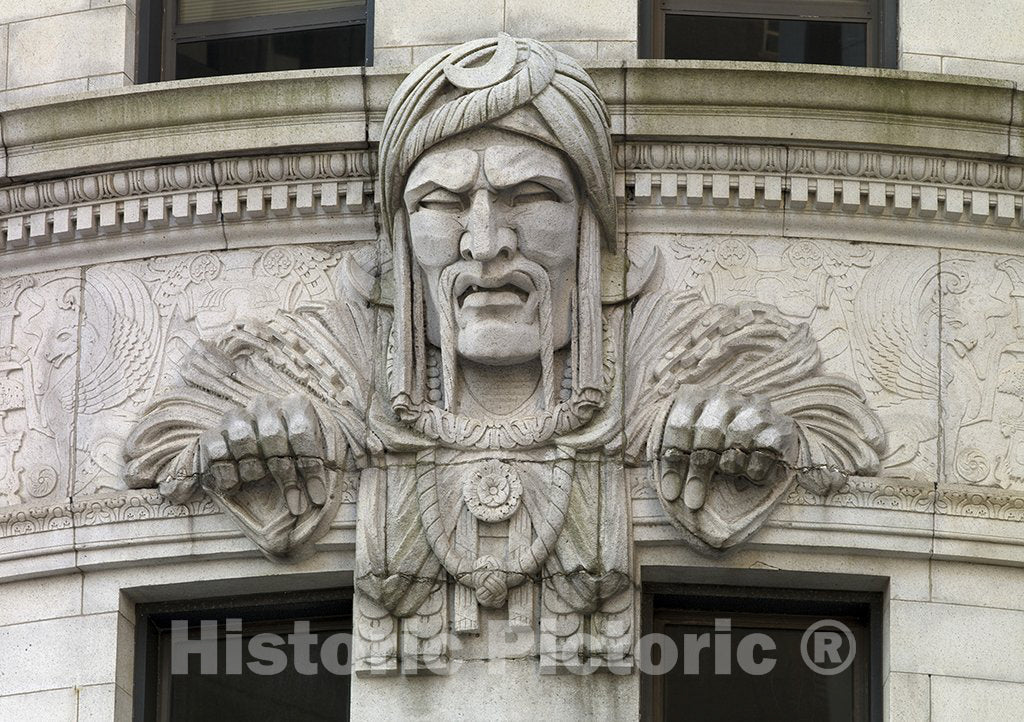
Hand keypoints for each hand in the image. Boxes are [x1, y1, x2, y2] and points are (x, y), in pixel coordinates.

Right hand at [198, 394, 330, 515]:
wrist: (257, 454)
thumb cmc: (294, 455)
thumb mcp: (314, 456)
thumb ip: (318, 466)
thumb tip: (320, 495)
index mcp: (294, 405)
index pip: (301, 431)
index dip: (310, 467)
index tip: (317, 498)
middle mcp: (265, 405)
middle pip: (272, 436)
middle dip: (285, 475)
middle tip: (295, 503)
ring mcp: (237, 418)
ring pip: (242, 438)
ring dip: (253, 468)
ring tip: (258, 480)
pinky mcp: (212, 434)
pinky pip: (215, 450)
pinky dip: (226, 471)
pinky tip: (235, 485)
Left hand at [659, 386, 797, 510]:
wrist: (765, 428)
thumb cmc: (716, 439)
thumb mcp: (689, 439)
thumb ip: (674, 452)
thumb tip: (664, 482)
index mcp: (697, 395)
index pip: (680, 426)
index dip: (673, 463)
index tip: (672, 494)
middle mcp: (726, 397)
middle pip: (707, 435)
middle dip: (697, 474)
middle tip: (693, 502)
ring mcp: (754, 409)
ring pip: (735, 444)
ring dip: (728, 467)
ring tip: (729, 473)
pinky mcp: (779, 427)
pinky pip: (762, 458)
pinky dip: (753, 472)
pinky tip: (749, 473)